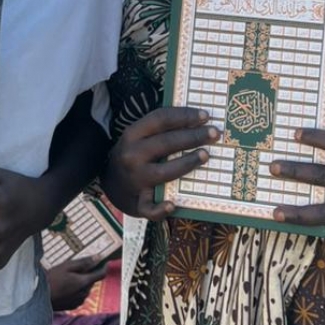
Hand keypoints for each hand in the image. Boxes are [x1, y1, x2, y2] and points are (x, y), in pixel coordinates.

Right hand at [47, 257, 107, 310]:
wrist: (39, 296)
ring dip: (81, 282)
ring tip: (66, 278)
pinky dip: (76, 290)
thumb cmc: (52, 279)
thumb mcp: (67, 266)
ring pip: (85, 288)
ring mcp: (79, 301)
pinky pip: (79, 296)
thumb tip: (98, 257)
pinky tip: (65, 287)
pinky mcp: (73, 306)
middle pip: (91, 281)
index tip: (105, 261)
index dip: (104, 267)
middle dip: (87, 274)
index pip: (101, 274)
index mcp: (84, 282)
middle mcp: (84, 293)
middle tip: (74, 269)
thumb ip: (84, 262)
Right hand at [102, 107, 218, 219]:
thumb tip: (196, 120)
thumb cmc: (134, 156)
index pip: (160, 119)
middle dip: (193, 136)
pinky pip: (149, 208)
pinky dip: (160, 209)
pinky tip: (173, 204)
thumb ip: (160, 129)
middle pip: (166, 143)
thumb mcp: (138, 138)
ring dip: (187, 163)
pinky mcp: (137, 203)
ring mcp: (134, 180)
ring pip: (163, 172)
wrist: (110, 184)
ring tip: (206, 155)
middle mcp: (131, 155)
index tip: (205, 115)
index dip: (184, 115)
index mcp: (132, 135)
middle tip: (214, 133)